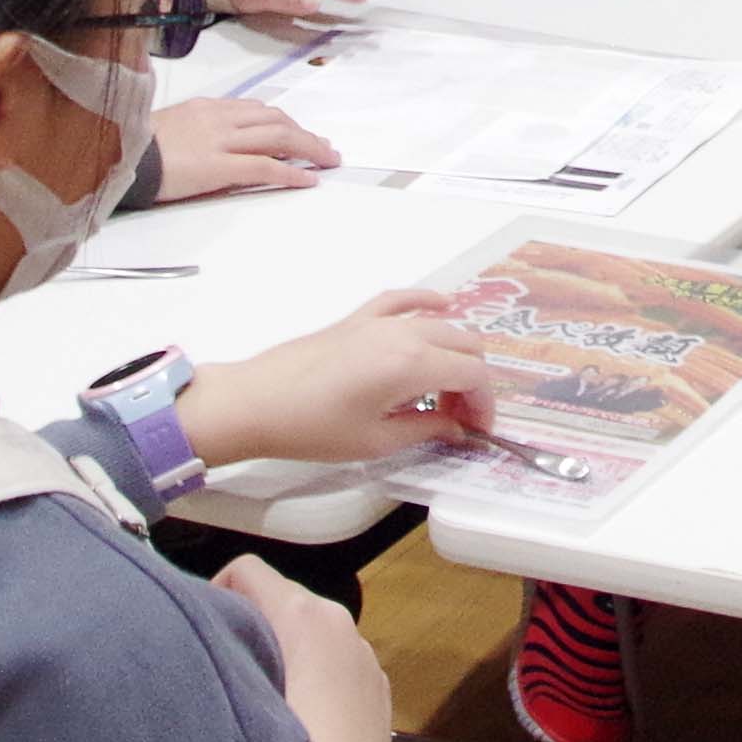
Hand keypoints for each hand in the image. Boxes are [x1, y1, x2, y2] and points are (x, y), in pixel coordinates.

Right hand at [150, 98, 338, 199]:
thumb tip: (212, 142)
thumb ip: (195, 129)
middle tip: (324, 148)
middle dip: (304, 133)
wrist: (117, 156)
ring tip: (328, 160)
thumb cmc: (134, 145)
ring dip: (309, 149)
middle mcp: (219, 118)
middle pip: (275, 120)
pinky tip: (308, 179)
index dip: (283, 121)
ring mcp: (220, 141)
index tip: (298, 132)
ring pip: (278, 137)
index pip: (255, 110)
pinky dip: (291, 173)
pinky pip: (265, 167)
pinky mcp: (219, 166)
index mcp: (206, 107)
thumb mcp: (168, 126)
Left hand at [175, 290, 494, 466]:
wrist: (257, 402)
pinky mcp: (358, 319)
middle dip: (472, 382)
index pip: (473, 374)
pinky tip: (441, 308)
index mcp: (412, 365)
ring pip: (441, 324)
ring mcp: (379, 321)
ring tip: (443, 390)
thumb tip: (455, 430)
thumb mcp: (376, 441)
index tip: (478, 430)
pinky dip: (427, 303)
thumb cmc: (313, 428)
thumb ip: (425, 430)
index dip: (485, 404)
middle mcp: (403, 334)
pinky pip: (403, 300)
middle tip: (459, 418)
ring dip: (454, 353)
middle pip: (464, 345)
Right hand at [211, 556, 390, 741]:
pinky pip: (333, 663)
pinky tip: (296, 719)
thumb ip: (220, 655)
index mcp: (306, 615)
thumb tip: (196, 644)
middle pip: (279, 601)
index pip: (245, 570)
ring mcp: (364, 656)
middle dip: (249, 627)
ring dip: (280, 654)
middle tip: (223, 672)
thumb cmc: (295, 741)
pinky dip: (311, 677)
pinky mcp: (377, 688)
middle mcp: (341, 623)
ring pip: (307, 634)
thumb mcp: (241, 693)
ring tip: (258, 701)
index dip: (215, 595)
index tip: (202, 635)